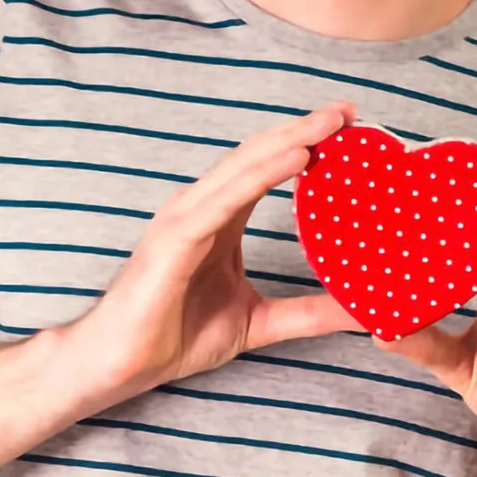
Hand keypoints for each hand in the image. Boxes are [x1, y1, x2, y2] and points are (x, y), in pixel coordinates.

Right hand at [74, 103, 362, 394]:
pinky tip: (296, 158)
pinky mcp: (176, 237)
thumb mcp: (260, 321)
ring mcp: (187, 217)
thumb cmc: (175, 336)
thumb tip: (360, 311)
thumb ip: (308, 312)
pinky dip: (262, 174)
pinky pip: (226, 198)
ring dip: (290, 139)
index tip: (348, 125)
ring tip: (329, 123)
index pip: (269, 165)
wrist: (116, 367)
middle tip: (348, 109)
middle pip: (261, 153)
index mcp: (223, 216)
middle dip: (304, 128)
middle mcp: (205, 206)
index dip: (306, 141)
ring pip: (245, 165)